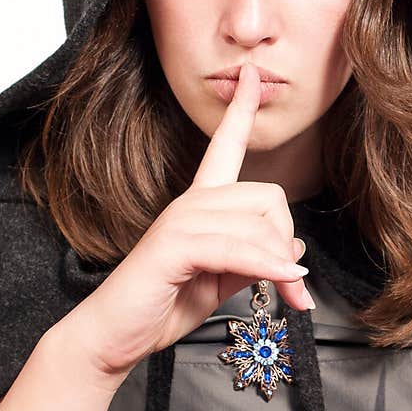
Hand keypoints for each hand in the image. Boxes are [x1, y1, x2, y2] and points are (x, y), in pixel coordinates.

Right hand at [59, 62, 312, 378]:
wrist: (117, 336)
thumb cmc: (163, 305)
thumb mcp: (222, 281)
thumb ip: (253, 261)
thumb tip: (294, 250)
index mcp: (200, 204)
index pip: (225, 146)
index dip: (242, 109)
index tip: (254, 74)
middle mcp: (191, 203)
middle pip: (268, 196)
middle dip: (287, 242)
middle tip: (290, 285)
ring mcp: (180, 220)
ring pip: (257, 224)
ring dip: (281, 265)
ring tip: (287, 297)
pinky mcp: (173, 245)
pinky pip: (237, 249)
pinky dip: (267, 268)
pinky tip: (284, 284)